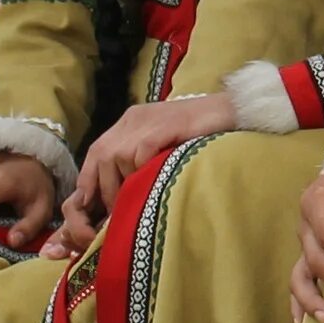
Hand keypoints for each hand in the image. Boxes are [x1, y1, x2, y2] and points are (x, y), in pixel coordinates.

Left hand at [61, 94, 231, 244]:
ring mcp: (148, 121)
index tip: (92, 206)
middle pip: (101, 156)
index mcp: (130, 121)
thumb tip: (122, 191)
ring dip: (125, 183)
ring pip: (118, 157)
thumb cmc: (201, 133)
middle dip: (105, 188)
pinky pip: (140, 154)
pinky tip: (153, 183)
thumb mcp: (162, 143)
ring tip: (136, 201)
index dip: (90, 180)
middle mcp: (133, 119)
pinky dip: (142, 172)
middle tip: (116, 212)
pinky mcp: (164, 126)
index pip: (95, 152)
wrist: (232, 110)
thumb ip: (140, 157)